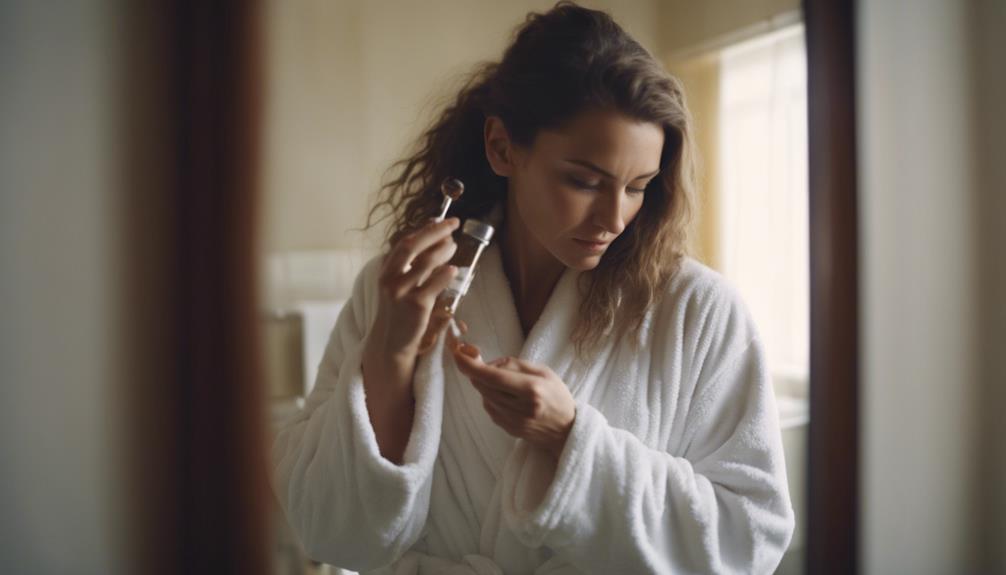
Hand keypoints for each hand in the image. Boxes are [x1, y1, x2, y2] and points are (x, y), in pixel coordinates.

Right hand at [365, 217, 459, 366]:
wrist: (392, 343)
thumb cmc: (400, 312)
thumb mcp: (400, 286)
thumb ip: (413, 266)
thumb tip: (434, 238)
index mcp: (386, 272)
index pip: (405, 243)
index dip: (425, 229)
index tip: (441, 219)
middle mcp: (390, 279)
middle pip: (413, 245)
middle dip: (435, 231)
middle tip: (454, 223)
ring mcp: (402, 292)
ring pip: (427, 262)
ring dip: (444, 250)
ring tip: (454, 246)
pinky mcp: (417, 306)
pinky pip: (436, 283)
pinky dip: (446, 274)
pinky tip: (453, 270)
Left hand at [448, 335, 575, 459]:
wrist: (566, 430)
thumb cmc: (557, 396)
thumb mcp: (543, 371)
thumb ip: (514, 364)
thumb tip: (487, 363)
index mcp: (532, 389)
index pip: (494, 376)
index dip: (472, 366)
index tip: (458, 355)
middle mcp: (521, 407)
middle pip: (484, 386)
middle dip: (479, 373)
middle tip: (488, 366)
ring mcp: (513, 421)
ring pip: (484, 397)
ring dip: (487, 386)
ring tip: (507, 385)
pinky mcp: (507, 429)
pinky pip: (489, 408)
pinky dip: (492, 398)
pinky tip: (508, 398)